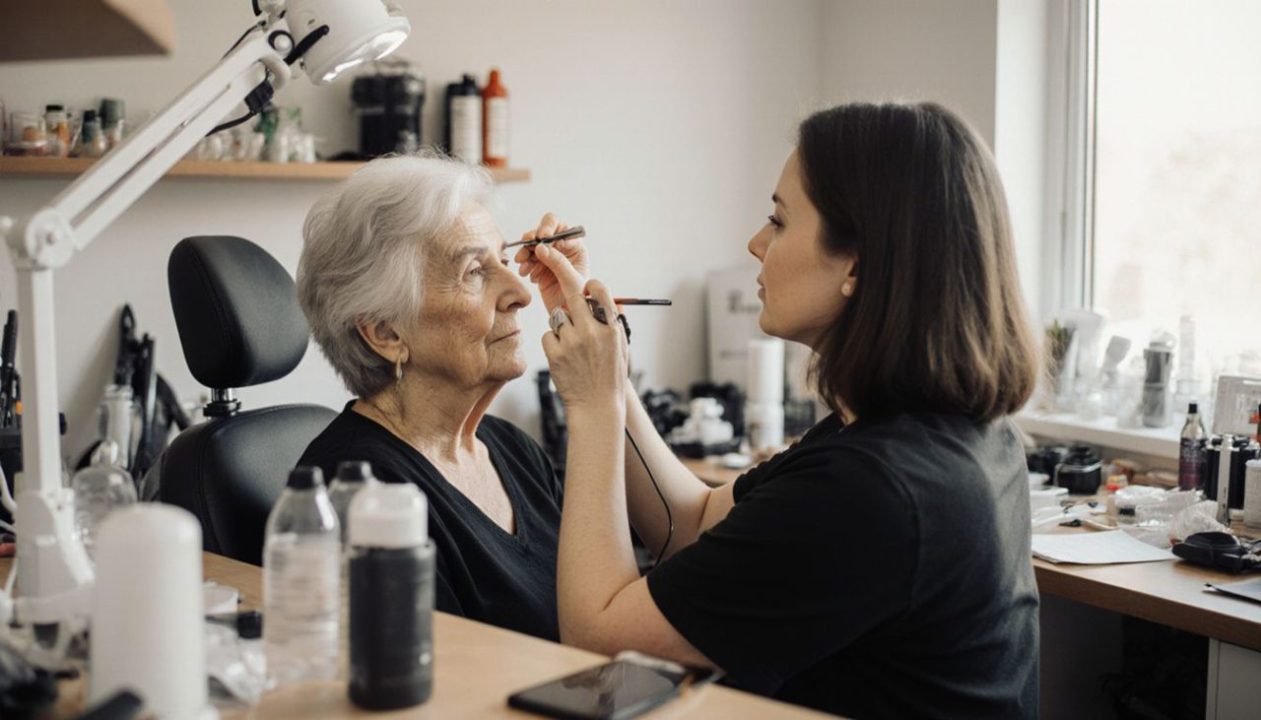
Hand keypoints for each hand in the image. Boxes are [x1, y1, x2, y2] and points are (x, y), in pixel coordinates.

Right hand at [515, 212, 588, 311]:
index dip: (549, 228)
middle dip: (533, 238)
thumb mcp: (571, 281)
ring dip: (525, 252)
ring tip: (522, 264)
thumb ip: (558, 262)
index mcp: (575, 247)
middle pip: (543, 232)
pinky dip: (524, 264)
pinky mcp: (540, 268)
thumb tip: (541, 246)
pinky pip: (528, 259)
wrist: (570, 318)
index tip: (542, 238)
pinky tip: (526, 274)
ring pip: (533, 245)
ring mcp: (550, 258)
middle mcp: (562, 249)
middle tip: (526, 246)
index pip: (561, 228)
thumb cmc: (579, 300)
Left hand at [534, 244, 627, 411]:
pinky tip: (564, 358)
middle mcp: (592, 331)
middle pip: (572, 290)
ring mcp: (572, 342)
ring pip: (557, 315)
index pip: (599, 289)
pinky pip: (548, 335)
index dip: (590, 284)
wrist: (597, 407)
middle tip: (545, 253)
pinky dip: (553, 342)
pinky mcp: (555, 353)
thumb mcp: (621, 348)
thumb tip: (611, 302)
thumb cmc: (610, 378)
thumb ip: (614, 323)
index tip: (585, 286)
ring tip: (573, 345)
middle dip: (559, 270)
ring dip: (562, 323)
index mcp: (611, 328)